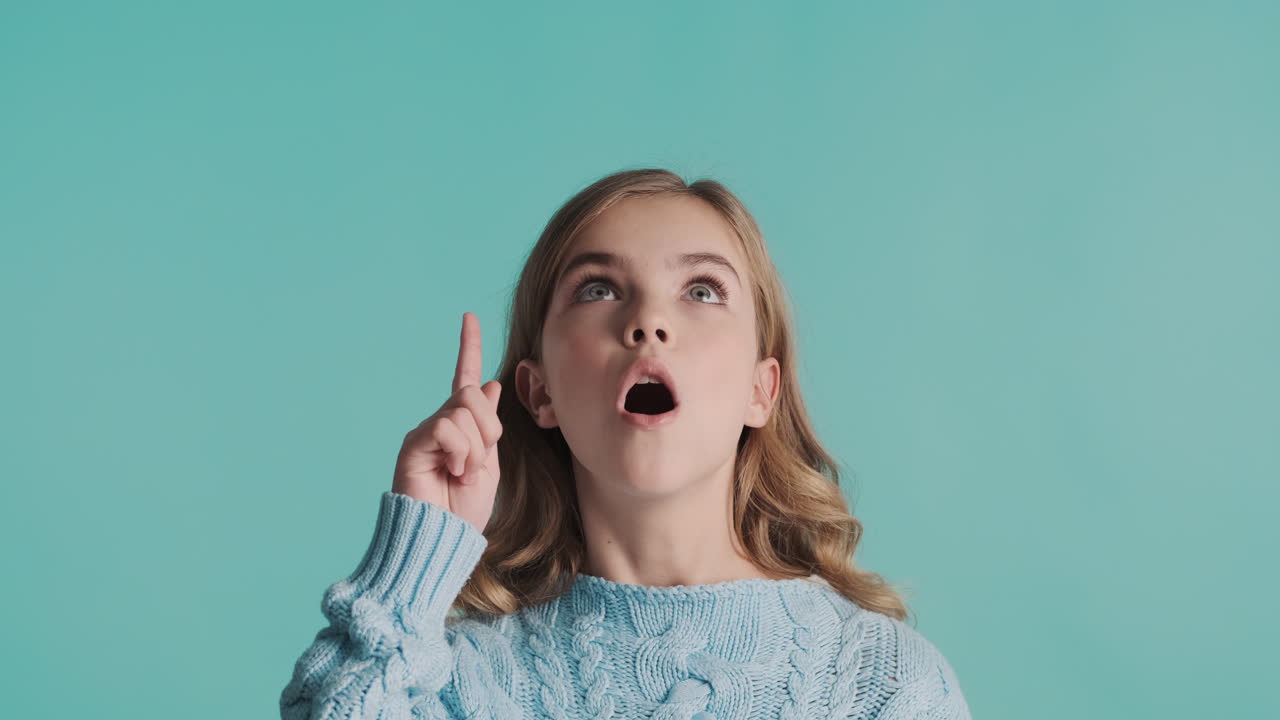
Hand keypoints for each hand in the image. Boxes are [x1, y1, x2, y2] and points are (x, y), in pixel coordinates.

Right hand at [391, 312, 502, 533]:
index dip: (468, 347)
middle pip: (472, 395)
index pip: (463, 378)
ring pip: (463, 411)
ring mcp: (426, 432)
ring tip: (463, 474)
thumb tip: (488, 384)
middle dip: (489, 430)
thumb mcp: (489, 463)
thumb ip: (488, 425)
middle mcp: (440, 423)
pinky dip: (461, 452)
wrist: (443, 538)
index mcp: (461, 426)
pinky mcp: (414, 443)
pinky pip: (447, 428)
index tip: (469, 318)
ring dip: (476, 448)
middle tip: (478, 465)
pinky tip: (453, 472)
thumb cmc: (464, 509)